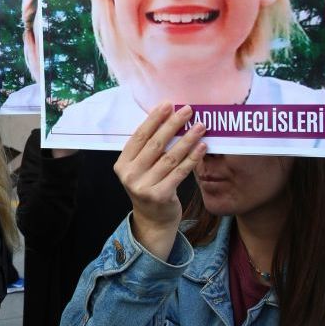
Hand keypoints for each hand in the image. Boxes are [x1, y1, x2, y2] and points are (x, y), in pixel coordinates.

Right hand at [113, 103, 206, 260]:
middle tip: (188, 110)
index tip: (168, 105)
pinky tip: (202, 146)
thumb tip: (168, 119)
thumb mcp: (141, 169)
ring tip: (201, 126)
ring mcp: (143, 186)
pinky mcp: (159, 195)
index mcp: (122, 164)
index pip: (139, 136)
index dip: (153, 119)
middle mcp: (129, 174)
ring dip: (187, 139)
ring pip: (169, 157)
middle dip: (173, 124)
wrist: (152, 221)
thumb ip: (148, 150)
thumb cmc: (149, 187)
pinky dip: (192, 158)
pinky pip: (180, 172)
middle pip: (154, 144)